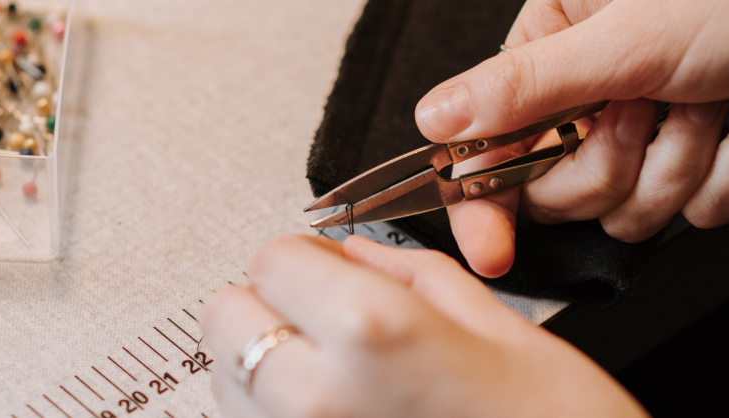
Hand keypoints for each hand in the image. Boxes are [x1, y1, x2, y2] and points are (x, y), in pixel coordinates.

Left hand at [202, 235, 646, 417]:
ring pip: (226, 385)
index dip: (304, 259)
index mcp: (370, 330)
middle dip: (269, 308)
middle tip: (324, 322)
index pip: (270, 259)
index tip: (328, 270)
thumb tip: (355, 252)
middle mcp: (315, 397)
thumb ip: (412, 275)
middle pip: (224, 319)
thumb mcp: (504, 329)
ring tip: (341, 386)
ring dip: (266, 371)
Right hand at [416, 0, 728, 276]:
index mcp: (557, 45)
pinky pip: (695, 216)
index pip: (487, 141)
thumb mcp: (625, 38)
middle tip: (651, 107)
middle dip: (619, 159)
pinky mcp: (706, 168)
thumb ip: (525, 89)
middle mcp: (597, 94)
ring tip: (717, 97)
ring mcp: (653, 135)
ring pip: (631, 211)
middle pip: (559, 191)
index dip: (483, 199)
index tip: (491, 245)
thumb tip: (439, 119)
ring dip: (688, 158)